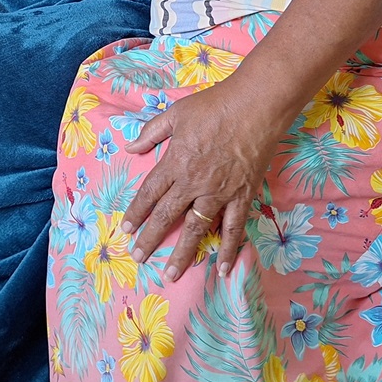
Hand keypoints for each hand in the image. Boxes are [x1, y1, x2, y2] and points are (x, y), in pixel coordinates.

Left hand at [121, 81, 291, 279]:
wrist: (255, 107)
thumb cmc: (214, 106)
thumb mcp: (175, 114)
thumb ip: (151, 133)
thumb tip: (130, 148)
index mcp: (175, 163)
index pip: (150, 193)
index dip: (136, 213)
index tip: (126, 230)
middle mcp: (194, 183)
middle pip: (167, 215)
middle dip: (151, 238)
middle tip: (138, 258)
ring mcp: (219, 193)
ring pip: (196, 229)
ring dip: (182, 253)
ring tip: (170, 274)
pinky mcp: (242, 196)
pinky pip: (234, 228)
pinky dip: (229, 249)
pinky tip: (223, 268)